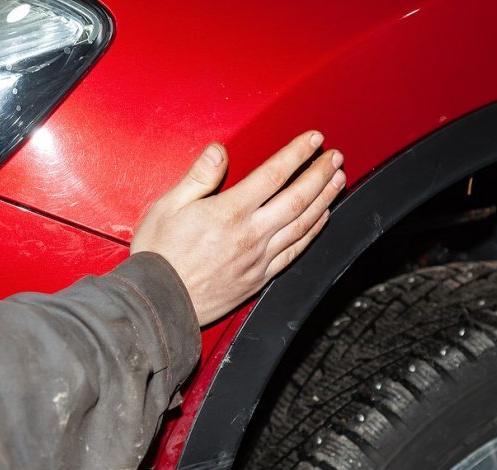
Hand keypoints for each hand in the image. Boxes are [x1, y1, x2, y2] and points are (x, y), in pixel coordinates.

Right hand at [130, 131, 344, 325]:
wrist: (159, 303)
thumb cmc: (158, 256)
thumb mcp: (167, 206)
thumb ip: (198, 176)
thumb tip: (218, 151)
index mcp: (228, 212)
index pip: (273, 175)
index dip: (296, 154)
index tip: (312, 140)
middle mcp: (250, 234)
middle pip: (297, 198)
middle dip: (320, 174)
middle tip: (335, 157)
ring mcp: (258, 258)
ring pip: (302, 224)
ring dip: (324, 199)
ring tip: (337, 181)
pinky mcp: (259, 277)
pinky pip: (294, 251)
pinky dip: (312, 233)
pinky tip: (321, 219)